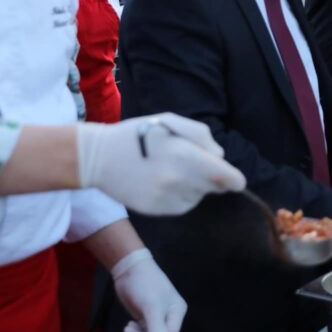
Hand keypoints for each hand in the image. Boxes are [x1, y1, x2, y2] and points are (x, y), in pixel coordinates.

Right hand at [77, 113, 245, 215]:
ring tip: (172, 170)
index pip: (227, 178)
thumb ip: (202, 137)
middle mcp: (178, 181)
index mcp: (186, 156)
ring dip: (196, 186)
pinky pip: (182, 206)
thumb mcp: (172, 121)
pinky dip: (181, 196)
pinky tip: (163, 181)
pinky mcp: (155, 210)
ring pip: (199, 197)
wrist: (97, 158)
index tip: (235, 179)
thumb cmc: (139, 134)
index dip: (235, 179)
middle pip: (215, 187)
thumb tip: (220, 157)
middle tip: (190, 162)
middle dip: (212, 177)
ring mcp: (165, 198)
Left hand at [112, 249, 185, 331]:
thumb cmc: (144, 284)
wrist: (128, 270)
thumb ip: (157, 328)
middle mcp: (169, 317)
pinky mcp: (146, 318)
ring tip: (128, 328)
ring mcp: (157, 318)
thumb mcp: (151, 306)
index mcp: (176, 312)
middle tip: (130, 331)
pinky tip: (129, 326)